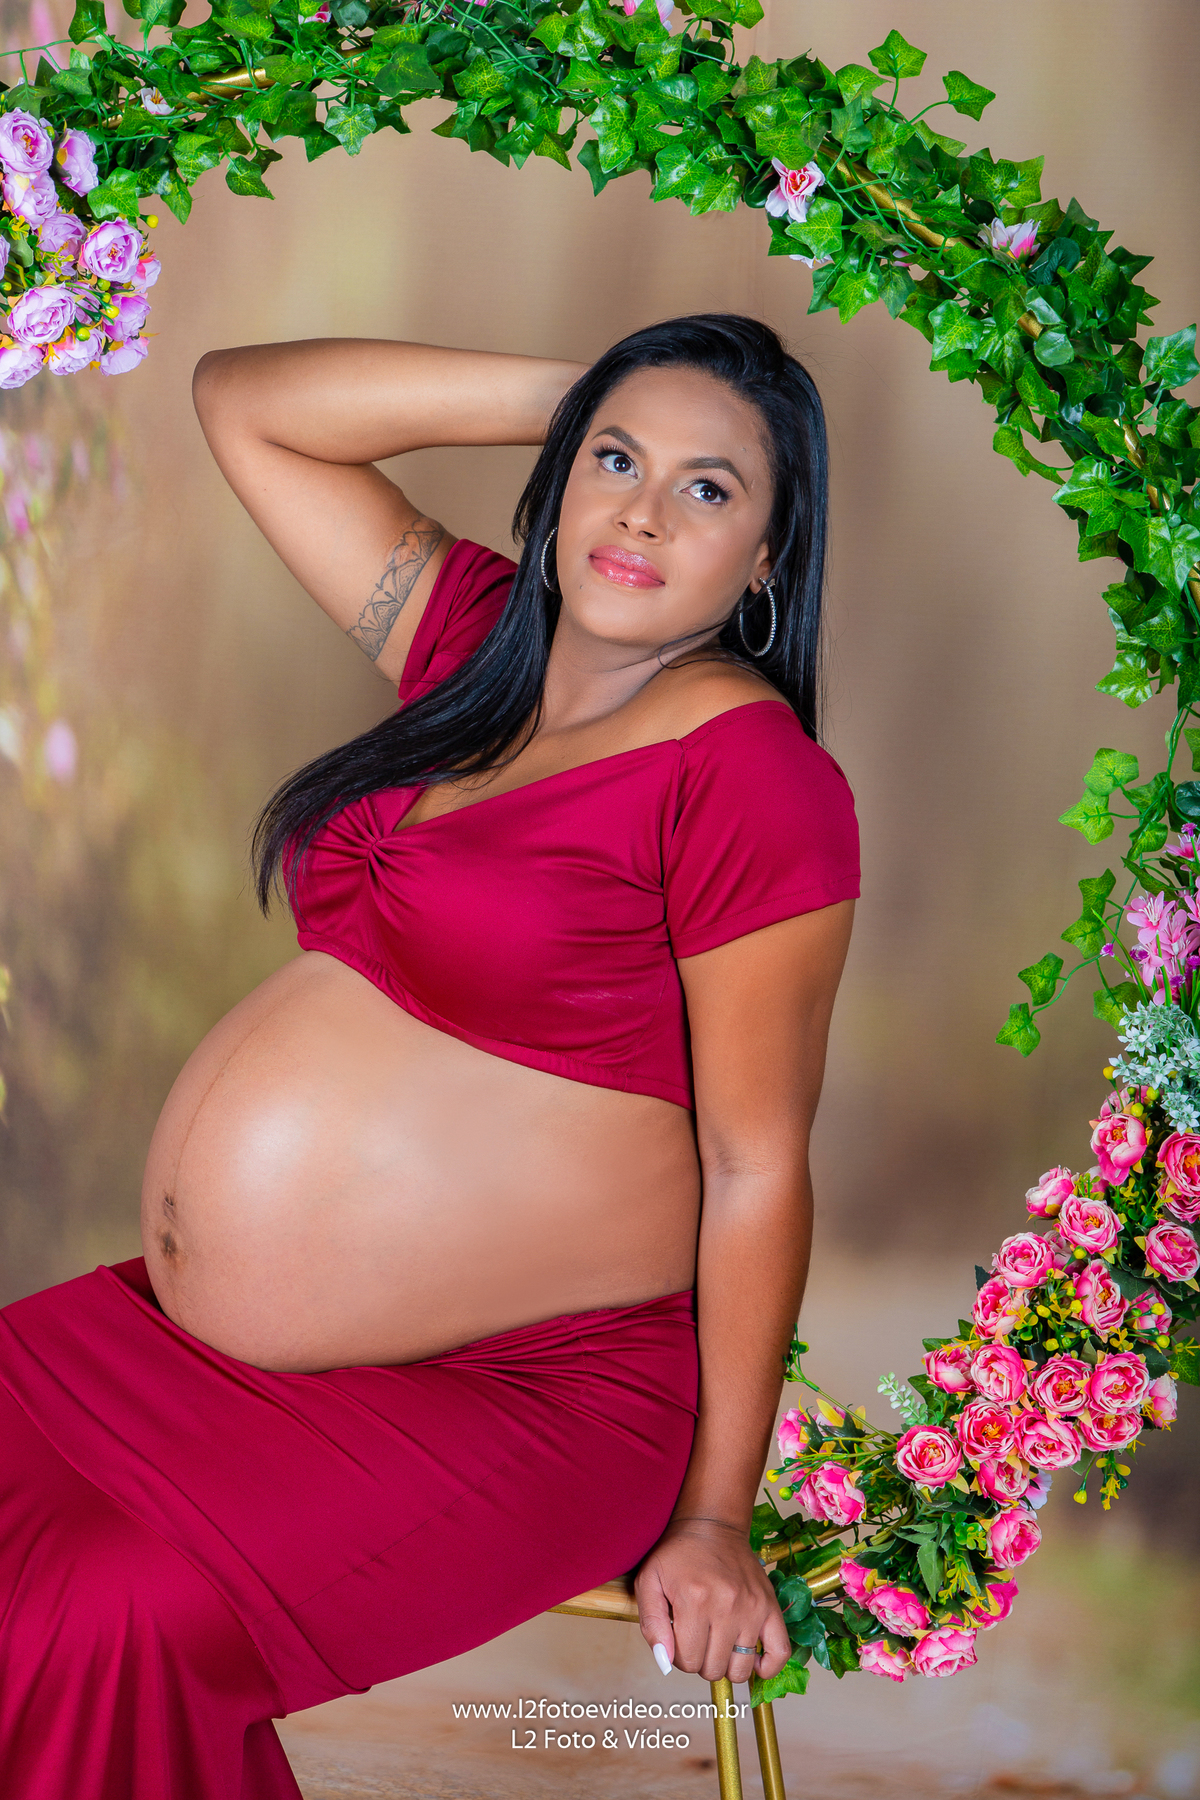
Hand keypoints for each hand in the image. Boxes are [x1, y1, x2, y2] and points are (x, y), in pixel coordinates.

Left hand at [633, 1517, 790, 1684]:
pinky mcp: (770, 1606)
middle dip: (700, 1660)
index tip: (678, 1637)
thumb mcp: (649, 1581)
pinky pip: (779, 1652)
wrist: (712, 1526)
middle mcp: (727, 1605)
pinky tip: (752, 1659)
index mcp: (694, 1600)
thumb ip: (651, 1624)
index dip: (678, 1656)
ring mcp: (753, 1607)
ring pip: (740, 1669)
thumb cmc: (678, 1554)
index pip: (687, 1661)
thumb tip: (665, 1662)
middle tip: (696, 1637)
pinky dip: (766, 1667)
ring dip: (726, 1664)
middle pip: (713, 1669)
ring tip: (718, 1644)